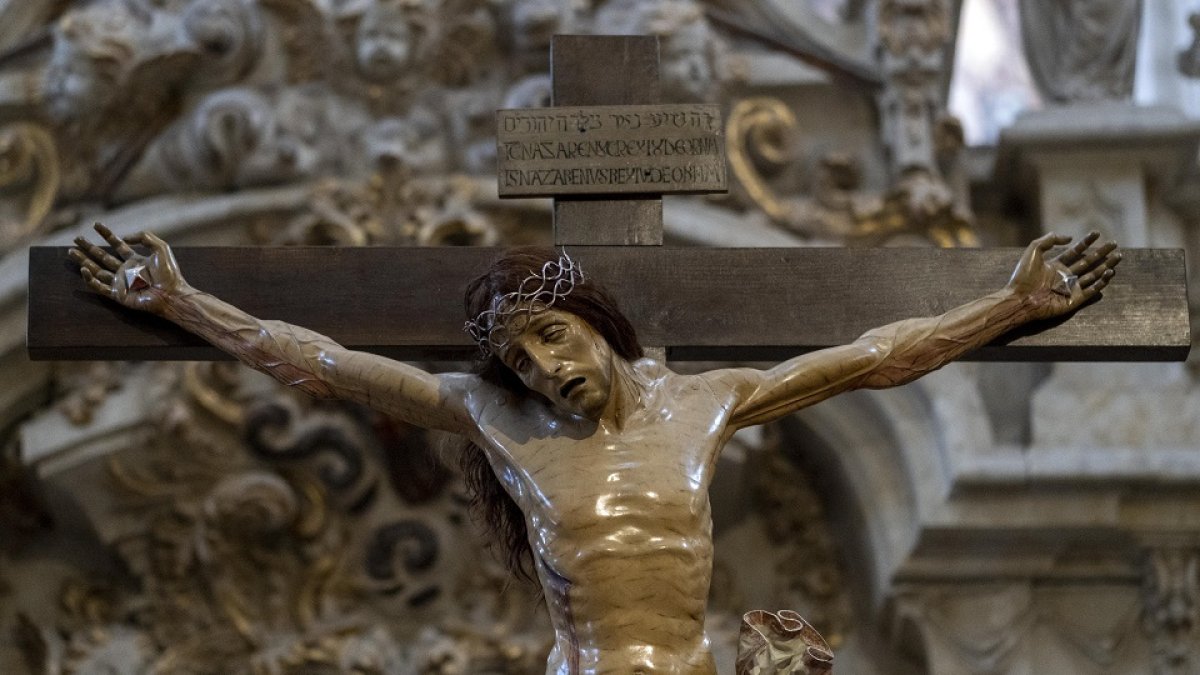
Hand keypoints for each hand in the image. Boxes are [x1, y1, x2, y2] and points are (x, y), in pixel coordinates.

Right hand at [68, 223, 186, 314]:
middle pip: (103, 257)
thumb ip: (144, 237)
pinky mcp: (118, 295)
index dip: (106, 234)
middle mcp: (126, 271)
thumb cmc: (169, 273)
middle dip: (89, 248)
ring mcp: (121, 283)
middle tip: (76, 239)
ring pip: (97, 270)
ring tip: (71, 251)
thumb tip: (124, 237)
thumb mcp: (160, 248)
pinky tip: (83, 269)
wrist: (171, 294)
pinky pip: (100, 287)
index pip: (118, 245)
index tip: (96, 224)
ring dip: (84, 261)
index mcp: (136, 260)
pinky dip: (90, 279)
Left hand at [1005, 231, 1120, 319]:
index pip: (1075, 251)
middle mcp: (1065, 276)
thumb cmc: (1024, 276)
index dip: (1086, 242)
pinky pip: (1091, 290)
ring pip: (1093, 275)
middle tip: (1114, 244)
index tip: (1097, 233)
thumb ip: (1050, 240)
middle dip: (1101, 253)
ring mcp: (1071, 288)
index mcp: (1056, 265)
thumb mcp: (1034, 250)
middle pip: (1088, 262)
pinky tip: (1109, 272)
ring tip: (1117, 256)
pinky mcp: (1075, 300)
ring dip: (1105, 266)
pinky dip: (1101, 282)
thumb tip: (1069, 238)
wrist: (1021, 299)